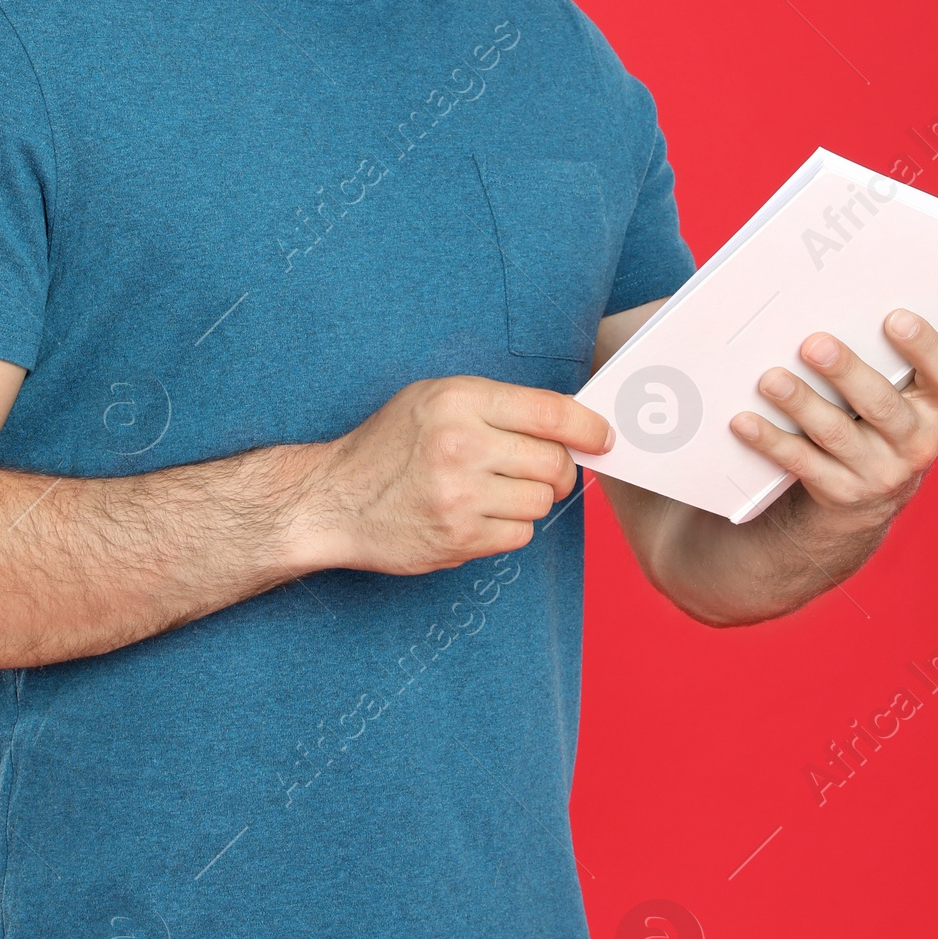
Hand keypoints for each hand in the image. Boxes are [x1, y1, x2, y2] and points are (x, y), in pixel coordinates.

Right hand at [293, 377, 613, 576]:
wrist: (333, 500)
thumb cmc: (388, 445)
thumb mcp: (433, 399)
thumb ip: (496, 405)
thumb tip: (571, 424)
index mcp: (459, 400)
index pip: (551, 412)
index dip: (589, 427)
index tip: (604, 437)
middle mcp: (461, 444)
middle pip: (554, 462)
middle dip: (557, 471)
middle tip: (539, 472)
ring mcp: (459, 495)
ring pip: (540, 502)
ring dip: (528, 501)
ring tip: (492, 493)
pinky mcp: (458, 538)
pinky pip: (519, 536)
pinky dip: (507, 529)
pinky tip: (476, 516)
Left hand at [728, 293, 937, 521]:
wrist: (864, 498)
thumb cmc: (897, 410)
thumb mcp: (931, 378)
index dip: (924, 347)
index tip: (894, 317)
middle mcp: (916, 443)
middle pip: (884, 406)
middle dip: (849, 373)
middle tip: (814, 341)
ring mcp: (877, 473)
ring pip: (838, 437)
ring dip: (802, 405)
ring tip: (769, 377)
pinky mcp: (838, 495)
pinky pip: (802, 466)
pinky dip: (771, 442)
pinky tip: (743, 419)